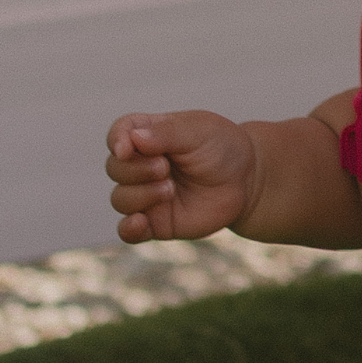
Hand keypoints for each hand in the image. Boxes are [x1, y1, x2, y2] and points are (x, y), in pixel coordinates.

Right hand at [104, 110, 256, 242]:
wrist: (247, 180)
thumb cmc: (221, 148)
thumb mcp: (199, 131)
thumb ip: (166, 132)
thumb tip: (132, 138)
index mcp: (147, 136)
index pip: (118, 134)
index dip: (116, 141)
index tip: (126, 149)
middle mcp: (140, 165)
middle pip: (114, 168)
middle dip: (135, 169)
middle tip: (164, 168)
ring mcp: (146, 195)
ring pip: (120, 199)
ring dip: (140, 194)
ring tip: (170, 189)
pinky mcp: (156, 222)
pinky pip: (128, 231)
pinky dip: (128, 229)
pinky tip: (140, 222)